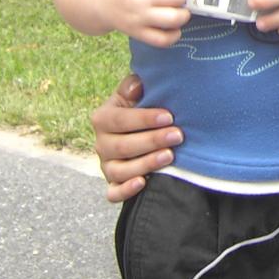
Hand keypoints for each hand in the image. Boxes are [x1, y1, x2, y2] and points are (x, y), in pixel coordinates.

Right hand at [91, 73, 180, 202]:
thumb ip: (134, 86)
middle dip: (152, 140)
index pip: (120, 119)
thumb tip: (137, 85)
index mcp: (103, 118)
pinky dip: (126, 190)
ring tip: (169, 156)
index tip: (168, 116)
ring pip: (119, 170)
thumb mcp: (136, 94)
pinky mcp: (113, 184)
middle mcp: (101, 143)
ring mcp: (106, 166)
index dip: (144, 118)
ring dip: (145, 163)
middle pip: (122, 146)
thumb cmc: (141, 108)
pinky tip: (143, 183)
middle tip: (178, 136)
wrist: (138, 131)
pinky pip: (113, 193)